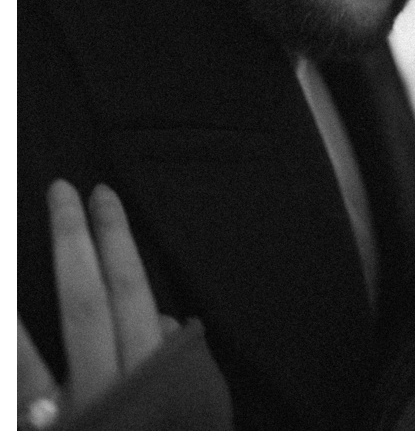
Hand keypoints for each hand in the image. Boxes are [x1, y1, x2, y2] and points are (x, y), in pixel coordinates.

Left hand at [17, 180, 177, 429]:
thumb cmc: (176, 439)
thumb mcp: (196, 413)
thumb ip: (181, 369)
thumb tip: (163, 317)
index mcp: (154, 377)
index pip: (132, 289)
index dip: (115, 240)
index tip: (101, 196)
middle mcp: (108, 388)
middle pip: (87, 299)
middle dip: (73, 241)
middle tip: (59, 191)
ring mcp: (68, 414)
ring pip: (34, 340)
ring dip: (19, 285)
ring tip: (7, 235)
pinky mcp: (37, 434)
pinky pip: (13, 388)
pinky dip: (6, 348)